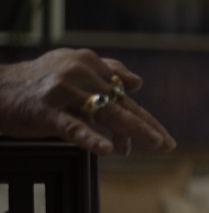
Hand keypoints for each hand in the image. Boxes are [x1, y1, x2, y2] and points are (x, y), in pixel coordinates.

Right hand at [0, 48, 174, 154]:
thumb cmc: (37, 84)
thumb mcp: (71, 70)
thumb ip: (105, 72)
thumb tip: (138, 82)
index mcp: (88, 62)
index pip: (124, 94)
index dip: (145, 118)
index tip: (164, 138)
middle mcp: (78, 72)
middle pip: (120, 103)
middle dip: (145, 126)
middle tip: (166, 145)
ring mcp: (62, 90)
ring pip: (104, 112)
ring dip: (130, 131)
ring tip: (152, 145)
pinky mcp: (45, 110)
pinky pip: (72, 126)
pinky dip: (90, 137)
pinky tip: (108, 149)